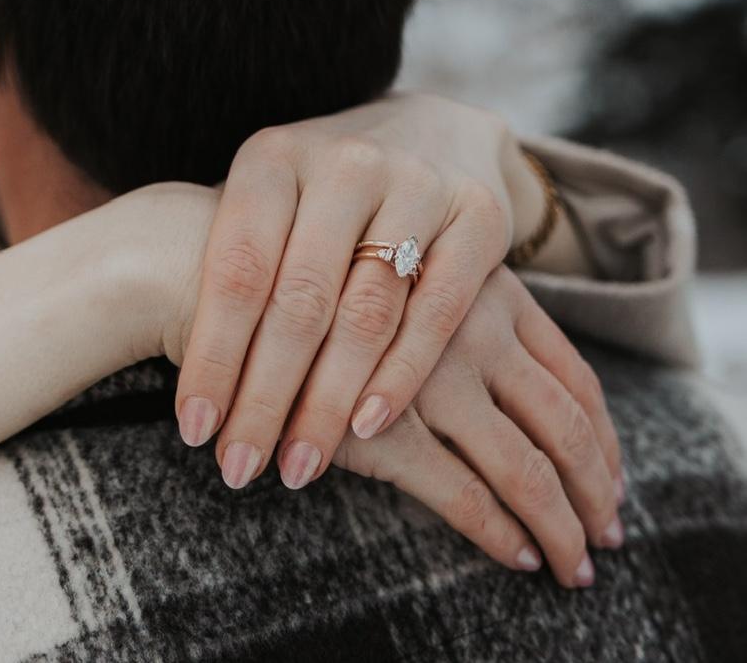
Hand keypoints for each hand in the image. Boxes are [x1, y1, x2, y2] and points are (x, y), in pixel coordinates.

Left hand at [167, 94, 551, 491]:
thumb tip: (190, 388)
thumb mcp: (266, 205)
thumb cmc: (319, 193)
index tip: (193, 428)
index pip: (237, 267)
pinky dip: (399, 375)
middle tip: (240, 467)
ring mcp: (415, 182)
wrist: (428, 132)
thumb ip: (233, 273)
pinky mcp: (477, 214)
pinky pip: (435, 310)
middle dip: (265, 395)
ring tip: (297, 464)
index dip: (213, 353)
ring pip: (365, 311)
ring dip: (327, 401)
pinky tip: (366, 427)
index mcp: (273, 156)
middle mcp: (343, 162)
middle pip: (297, 298)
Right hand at [331, 267, 623, 586]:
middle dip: (596, 491)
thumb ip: (452, 314)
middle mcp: (471, 327)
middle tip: (606, 533)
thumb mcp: (401, 275)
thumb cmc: (310, 279)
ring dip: (561, 528)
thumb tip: (515, 392)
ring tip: (572, 564)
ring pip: (529, 469)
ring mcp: (432, 378)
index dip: (605, 436)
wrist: (226, 280)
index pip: (573, 374)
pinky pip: (466, 495)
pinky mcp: (386, 428)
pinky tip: (517, 556)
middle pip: (566, 425)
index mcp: (484, 286)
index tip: (613, 477)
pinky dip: (501, 534)